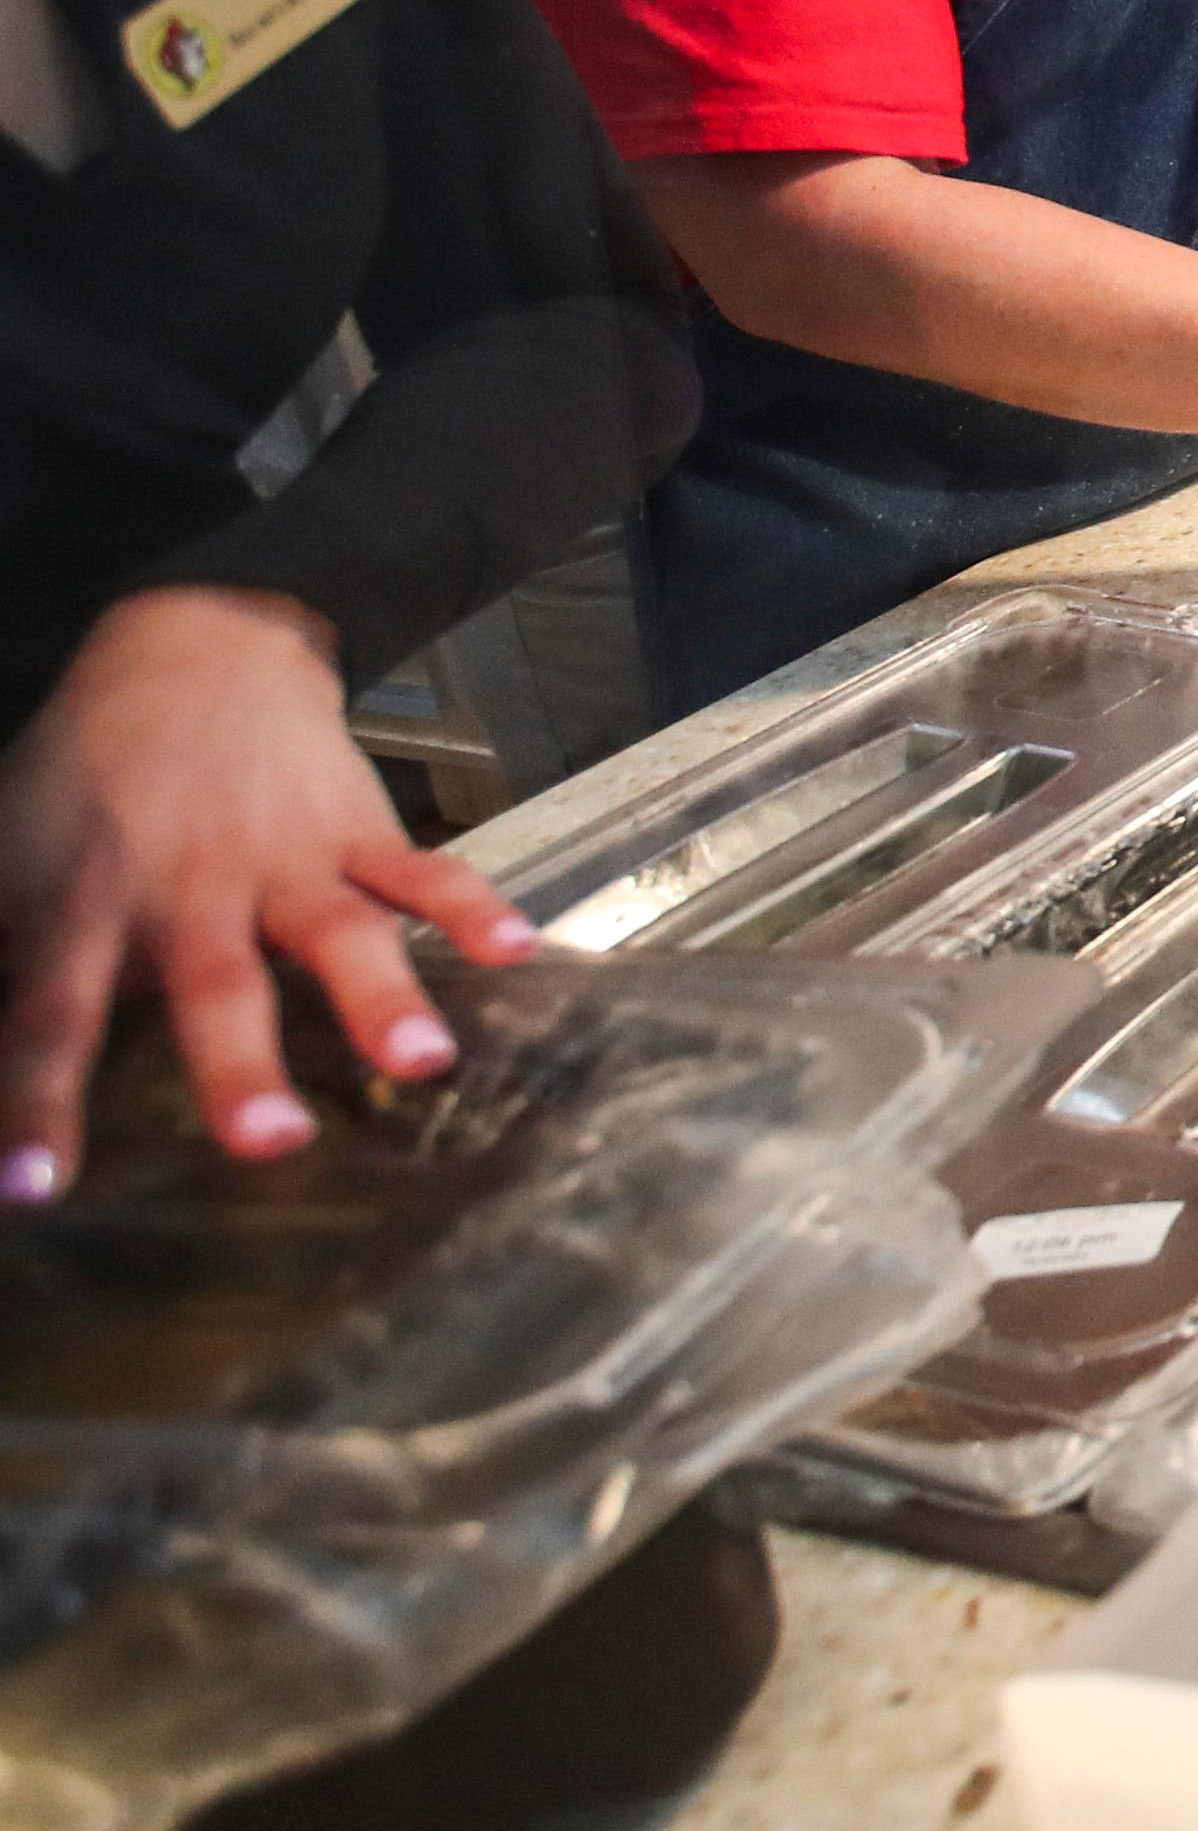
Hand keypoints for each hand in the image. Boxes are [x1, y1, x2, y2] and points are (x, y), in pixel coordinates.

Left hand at [1, 585, 530, 1196]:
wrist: (192, 645)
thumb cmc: (86, 772)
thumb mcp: (7, 852)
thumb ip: (5, 948)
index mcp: (88, 903)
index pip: (50, 1017)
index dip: (36, 1101)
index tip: (31, 1185)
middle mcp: (190, 889)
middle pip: (215, 985)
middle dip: (242, 1065)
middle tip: (269, 1141)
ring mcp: (282, 859)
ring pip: (335, 935)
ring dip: (380, 997)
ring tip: (423, 1061)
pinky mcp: (356, 829)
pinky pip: (420, 869)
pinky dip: (470, 906)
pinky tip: (513, 947)